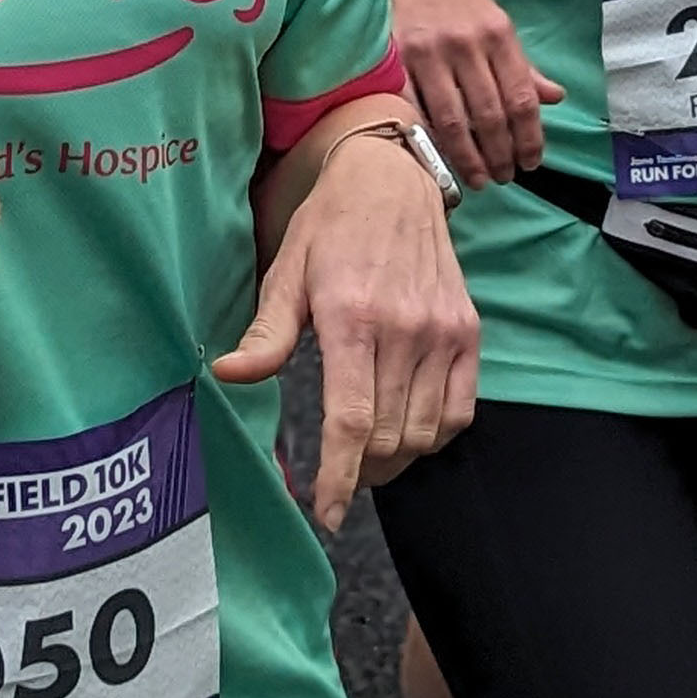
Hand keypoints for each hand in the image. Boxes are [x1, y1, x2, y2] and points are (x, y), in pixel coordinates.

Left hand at [211, 125, 479, 533]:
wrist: (393, 182)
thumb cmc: (329, 228)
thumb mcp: (286, 273)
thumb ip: (266, 334)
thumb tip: (228, 375)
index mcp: (352, 318)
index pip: (351, 421)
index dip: (337, 478)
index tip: (325, 515)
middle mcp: (405, 329)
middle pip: (388, 437)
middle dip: (359, 472)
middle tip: (337, 474)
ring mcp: (443, 331)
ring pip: (424, 432)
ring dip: (394, 460)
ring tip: (367, 456)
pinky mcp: (468, 332)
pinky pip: (459, 410)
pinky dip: (434, 435)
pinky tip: (407, 431)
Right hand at [388, 0, 562, 185]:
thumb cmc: (455, 1)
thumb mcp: (496, 23)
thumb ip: (522, 65)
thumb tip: (555, 97)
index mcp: (498, 34)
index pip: (522, 98)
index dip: (530, 138)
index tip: (531, 163)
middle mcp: (467, 43)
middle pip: (490, 115)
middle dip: (500, 155)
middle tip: (504, 178)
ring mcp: (429, 52)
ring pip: (453, 120)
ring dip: (468, 158)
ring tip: (478, 180)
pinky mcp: (395, 59)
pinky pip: (415, 110)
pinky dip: (429, 139)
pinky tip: (438, 159)